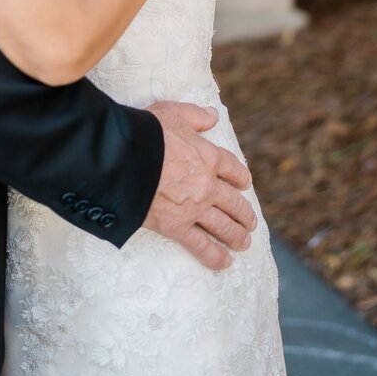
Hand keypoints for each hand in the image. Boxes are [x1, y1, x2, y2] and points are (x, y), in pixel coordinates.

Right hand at [142, 101, 256, 269]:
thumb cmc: (147, 132)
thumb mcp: (175, 113)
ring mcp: (194, 208)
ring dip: (237, 235)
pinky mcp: (177, 226)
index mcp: (209, 157)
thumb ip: (197, 116)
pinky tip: (225, 263)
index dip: (241, 177)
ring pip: (223, 226)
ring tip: (245, 242)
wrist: (125, 158)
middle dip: (244, 213)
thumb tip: (213, 117)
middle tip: (250, 222)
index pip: (233, 168)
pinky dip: (214, 256)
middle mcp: (207, 185)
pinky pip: (200, 245)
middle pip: (233, 202)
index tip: (245, 184)